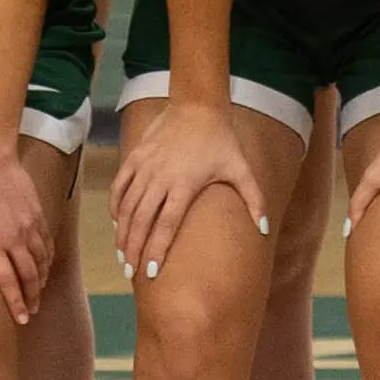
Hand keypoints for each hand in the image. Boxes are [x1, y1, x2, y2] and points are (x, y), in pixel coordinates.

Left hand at [0, 151, 52, 324]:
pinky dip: (47, 260)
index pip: (6, 280)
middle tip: (30, 312)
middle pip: (28, 276)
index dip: (15, 302)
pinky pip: (46, 244)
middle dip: (31, 297)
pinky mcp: (37, 216)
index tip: (20, 319)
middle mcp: (13, 238)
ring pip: (41, 261)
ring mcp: (28, 227)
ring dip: (40, 280)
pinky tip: (44, 267)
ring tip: (37, 294)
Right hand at [108, 91, 271, 284]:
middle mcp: (160, 178)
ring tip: (123, 255)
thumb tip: (264, 229)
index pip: (166, 225)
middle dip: (134, 249)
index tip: (150, 273)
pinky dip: (116, 208)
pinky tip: (117, 225)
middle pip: (141, 221)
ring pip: (127, 207)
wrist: (197, 106)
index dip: (157, 250)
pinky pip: (119, 187)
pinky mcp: (134, 157)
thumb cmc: (221, 140)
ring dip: (122, 234)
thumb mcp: (240, 168)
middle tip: (130, 272)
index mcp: (185, 184)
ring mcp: (144, 167)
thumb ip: (254, 200)